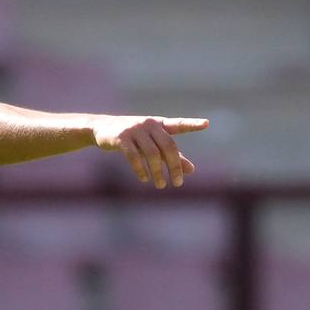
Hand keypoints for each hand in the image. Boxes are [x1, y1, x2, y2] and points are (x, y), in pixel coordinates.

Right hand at [93, 115, 208, 189]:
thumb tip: (191, 170)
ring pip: (152, 154)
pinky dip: (140, 170)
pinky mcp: (121, 138)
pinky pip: (133, 156)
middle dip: (174, 166)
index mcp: (160, 124)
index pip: (179, 124)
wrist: (102, 129)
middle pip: (168, 146)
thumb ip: (173, 156)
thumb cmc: (134, 138)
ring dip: (158, 172)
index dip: (192, 124)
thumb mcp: (155, 145)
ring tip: (161, 185)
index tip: (207, 124)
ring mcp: (134, 130)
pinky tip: (145, 179)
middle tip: (178, 183)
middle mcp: (149, 124)